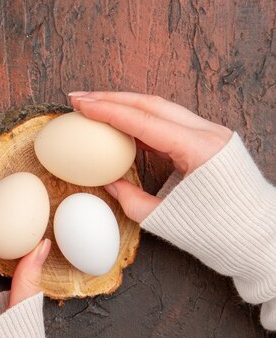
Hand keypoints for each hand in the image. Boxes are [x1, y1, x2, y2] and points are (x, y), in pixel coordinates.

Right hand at [70, 92, 232, 222]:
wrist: (260, 239)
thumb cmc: (218, 233)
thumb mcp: (163, 219)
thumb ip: (129, 198)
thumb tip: (107, 182)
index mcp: (199, 149)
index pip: (143, 120)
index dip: (107, 111)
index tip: (80, 104)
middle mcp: (208, 133)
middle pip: (151, 103)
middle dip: (111, 98)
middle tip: (79, 99)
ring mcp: (211, 134)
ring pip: (161, 108)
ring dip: (126, 105)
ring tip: (95, 107)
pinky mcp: (210, 140)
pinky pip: (170, 122)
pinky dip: (142, 119)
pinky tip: (121, 123)